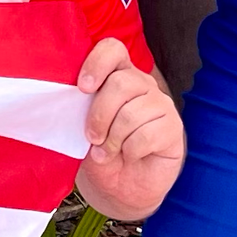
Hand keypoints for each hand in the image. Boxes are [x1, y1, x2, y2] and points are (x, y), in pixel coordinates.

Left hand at [72, 38, 185, 221]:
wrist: (122, 187)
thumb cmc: (101, 152)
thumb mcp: (81, 128)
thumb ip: (77, 108)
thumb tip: (62, 99)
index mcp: (117, 75)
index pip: (112, 49)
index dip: (97, 64)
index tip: (82, 89)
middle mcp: (142, 84)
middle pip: (121, 83)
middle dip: (100, 116)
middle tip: (92, 137)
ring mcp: (161, 104)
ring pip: (132, 113)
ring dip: (113, 139)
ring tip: (108, 152)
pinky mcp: (173, 127)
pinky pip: (146, 135)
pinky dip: (130, 151)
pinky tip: (129, 156)